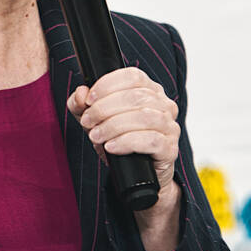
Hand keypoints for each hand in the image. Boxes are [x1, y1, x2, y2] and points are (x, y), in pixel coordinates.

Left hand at [66, 66, 180, 192]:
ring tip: (96, 135)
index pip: (132, 76)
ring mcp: (170, 126)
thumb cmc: (119, 140)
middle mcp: (164, 105)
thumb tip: (81, 94)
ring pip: (144, 117)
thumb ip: (82, 104)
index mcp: (149, 90)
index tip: (89, 99)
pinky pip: (151, 140)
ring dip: (113, 126)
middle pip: (135, 97)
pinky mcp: (170, 148)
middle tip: (88, 121)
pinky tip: (111, 147)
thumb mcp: (95, 119)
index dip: (107, 85)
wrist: (137, 175)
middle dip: (105, 108)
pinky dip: (126, 142)